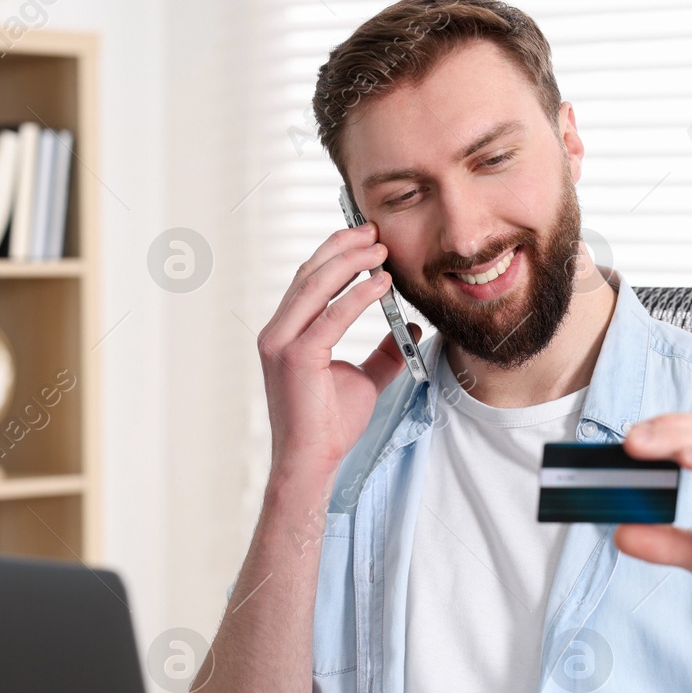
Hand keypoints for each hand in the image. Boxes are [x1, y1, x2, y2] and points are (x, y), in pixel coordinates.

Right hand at [257, 221, 421, 481]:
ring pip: (315, 286)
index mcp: (285, 333)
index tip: (366, 238)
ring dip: (350, 262)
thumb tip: (414, 331)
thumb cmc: (329, 424)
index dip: (336, 255)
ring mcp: (281, 343)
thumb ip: (384, 353)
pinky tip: (382, 283)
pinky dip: (358, 295)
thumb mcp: (365, 380)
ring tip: (380, 248)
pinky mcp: (296, 357)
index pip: (308, 281)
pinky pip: (331, 316)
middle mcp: (277, 332)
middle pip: (309, 274)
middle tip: (374, 231)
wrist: (312, 461)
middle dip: (343, 248)